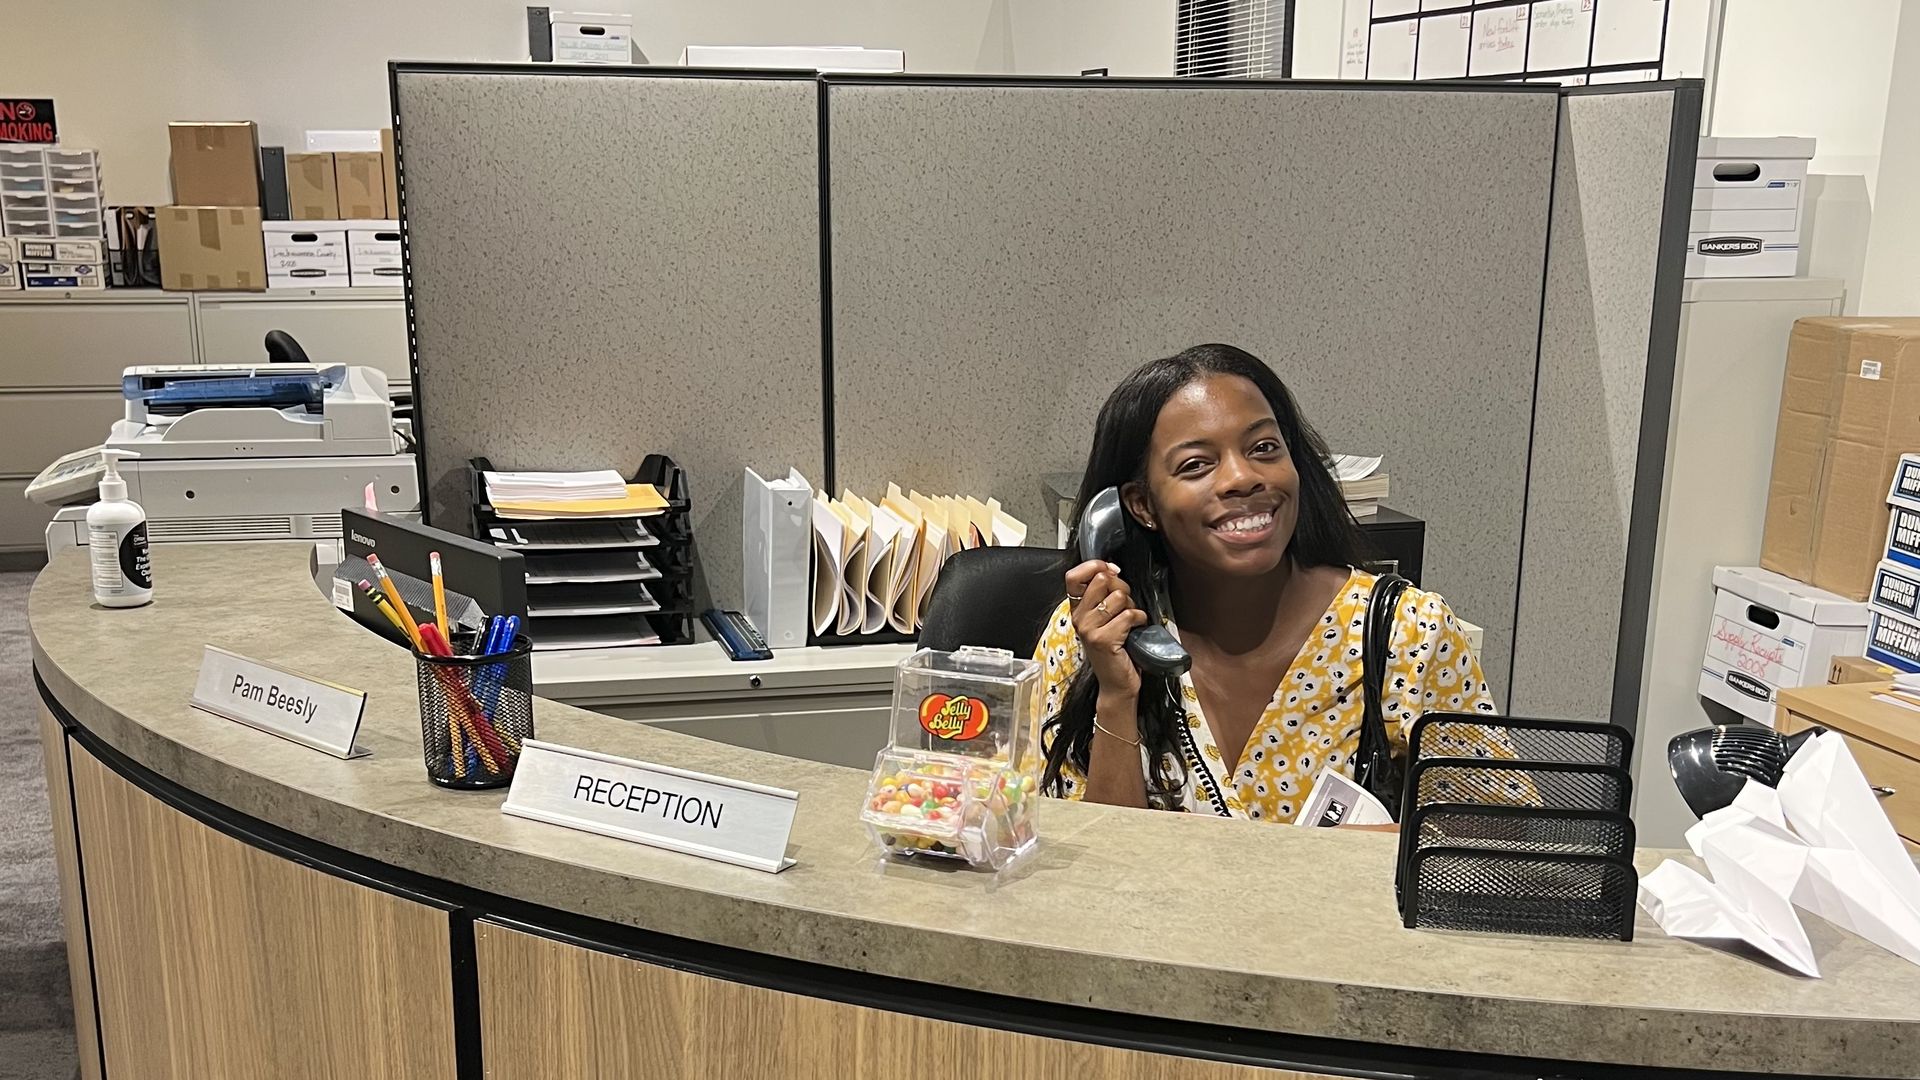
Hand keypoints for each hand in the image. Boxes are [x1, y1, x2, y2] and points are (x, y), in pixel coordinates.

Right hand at [1065, 559, 1148, 699]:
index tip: (1112, 571)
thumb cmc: (1116, 648)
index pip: (1073, 576)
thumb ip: (1104, 594)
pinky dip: (1139, 620)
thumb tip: (1112, 569)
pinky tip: (1134, 631)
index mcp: (1077, 609)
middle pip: (1103, 580)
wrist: (1116, 683)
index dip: (1095, 566)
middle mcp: (1079, 618)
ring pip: (1119, 597)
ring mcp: (1089, 629)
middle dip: (1121, 588)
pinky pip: (1128, 615)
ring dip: (1131, 607)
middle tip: (1123, 606)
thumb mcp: (1105, 618)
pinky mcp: (1103, 640)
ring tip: (1128, 622)